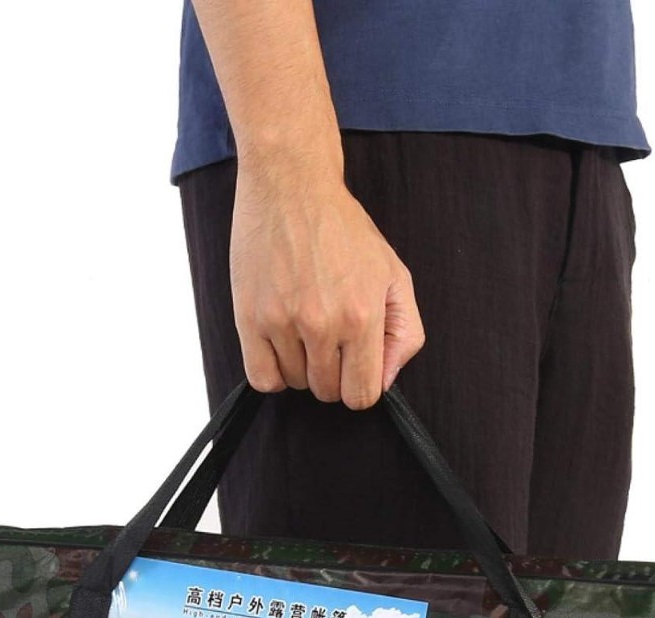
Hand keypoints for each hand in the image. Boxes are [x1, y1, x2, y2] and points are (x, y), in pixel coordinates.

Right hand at [230, 155, 425, 409]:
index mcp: (362, 316)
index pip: (363, 394)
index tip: (355, 367)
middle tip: (330, 340)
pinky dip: (273, 373)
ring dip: (302, 367)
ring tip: (304, 327)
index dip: (361, 386)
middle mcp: (322, 324)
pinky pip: (261, 378)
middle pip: (328, 393)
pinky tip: (281, 347)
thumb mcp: (395, 274)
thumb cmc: (343, 229)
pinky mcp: (249, 318)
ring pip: (296, 384)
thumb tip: (387, 380)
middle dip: (333, 375)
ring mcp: (282, 322)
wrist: (292, 186)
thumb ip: (404, 333)